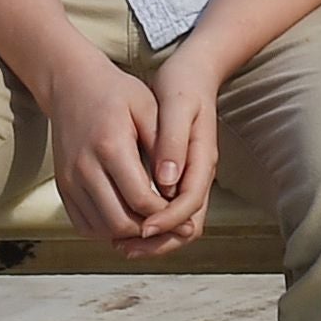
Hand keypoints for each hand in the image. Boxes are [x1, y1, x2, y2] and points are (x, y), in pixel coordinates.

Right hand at [44, 47, 183, 253]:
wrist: (71, 85)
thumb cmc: (115, 93)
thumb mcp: (149, 107)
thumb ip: (164, 146)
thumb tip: (176, 186)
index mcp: (110, 146)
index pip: (141, 199)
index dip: (166, 213)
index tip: (182, 211)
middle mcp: (84, 168)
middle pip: (120, 222)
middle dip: (150, 229)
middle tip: (170, 225)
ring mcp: (69, 180)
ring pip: (101, 229)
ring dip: (129, 233)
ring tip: (151, 223)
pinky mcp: (63, 187)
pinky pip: (84, 225)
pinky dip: (108, 230)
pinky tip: (127, 219)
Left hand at [137, 41, 230, 243]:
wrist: (191, 73)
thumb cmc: (181, 86)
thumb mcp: (176, 106)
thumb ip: (172, 143)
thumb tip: (166, 181)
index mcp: (202, 159)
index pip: (189, 205)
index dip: (165, 221)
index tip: (140, 229)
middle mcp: (198, 174)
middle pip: (186, 225)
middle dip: (157, 241)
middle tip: (123, 246)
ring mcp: (189, 177)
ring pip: (177, 224)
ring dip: (150, 238)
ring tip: (117, 241)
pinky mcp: (177, 177)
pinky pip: (166, 213)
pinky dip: (146, 223)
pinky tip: (119, 221)